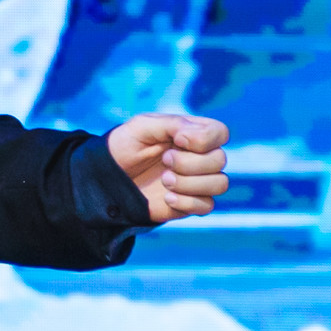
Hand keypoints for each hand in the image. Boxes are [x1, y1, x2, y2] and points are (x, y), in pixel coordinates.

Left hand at [106, 112, 228, 222]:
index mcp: (192, 133)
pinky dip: (187, 202)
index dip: (205, 138)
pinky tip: (166, 197)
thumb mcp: (142, 126)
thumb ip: (172, 123)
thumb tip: (194, 136)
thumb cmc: (125, 147)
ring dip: (189, 183)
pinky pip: (207, 206)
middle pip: (220, 159)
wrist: (110, 179)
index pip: (220, 132)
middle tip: (164, 160)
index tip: (177, 140)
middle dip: (189, 162)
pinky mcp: (192, 203)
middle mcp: (200, 156)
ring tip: (165, 181)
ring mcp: (198, 181)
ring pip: (219, 184)